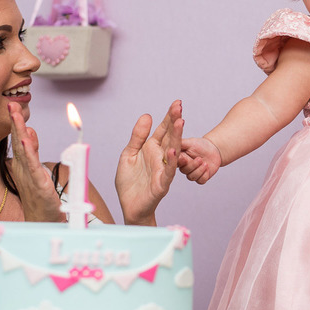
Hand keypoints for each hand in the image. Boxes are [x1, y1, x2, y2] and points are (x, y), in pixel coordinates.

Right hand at [7, 102, 62, 222]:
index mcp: (22, 163)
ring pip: (25, 152)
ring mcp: (30, 176)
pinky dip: (30, 155)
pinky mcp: (40, 186)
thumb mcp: (35, 168)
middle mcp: (23, 168)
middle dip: (14, 122)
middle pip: (19, 141)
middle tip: (10, 105)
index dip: (14, 122)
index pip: (18, 139)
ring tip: (16, 117)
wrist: (41, 219)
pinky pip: (34, 168)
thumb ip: (32, 150)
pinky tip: (26, 142)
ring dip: (20, 133)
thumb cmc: (37, 194)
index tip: (10, 104)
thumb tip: (28, 130)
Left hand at [115, 100, 183, 225]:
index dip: (169, 117)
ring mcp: (163, 170)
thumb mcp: (129, 154)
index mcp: (152, 149)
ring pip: (173, 151)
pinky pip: (168, 171)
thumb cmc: (130, 182)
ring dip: (177, 136)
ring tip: (180, 122)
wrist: (130, 206)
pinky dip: (171, 161)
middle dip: (174, 121)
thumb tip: (147, 115)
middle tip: (180, 106)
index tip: (176, 103)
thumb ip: (138, 136)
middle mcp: (160, 157)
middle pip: (170, 136)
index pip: (163, 130)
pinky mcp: (162, 184)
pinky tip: (173, 149)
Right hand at [178, 136, 222, 184]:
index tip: (184, 159)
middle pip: (184, 171)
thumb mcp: (189, 142)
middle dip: (193, 165)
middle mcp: (184, 167)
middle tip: (199, 159)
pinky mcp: (200, 178)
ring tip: (205, 163)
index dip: (179, 163)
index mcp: (179, 159)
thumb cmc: (200, 145)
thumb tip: (171, 143)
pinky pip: (200, 181)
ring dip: (199, 170)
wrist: (213, 149)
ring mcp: (192, 173)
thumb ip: (180, 143)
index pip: (174, 163)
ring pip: (191, 177)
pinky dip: (205, 174)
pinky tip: (207, 167)